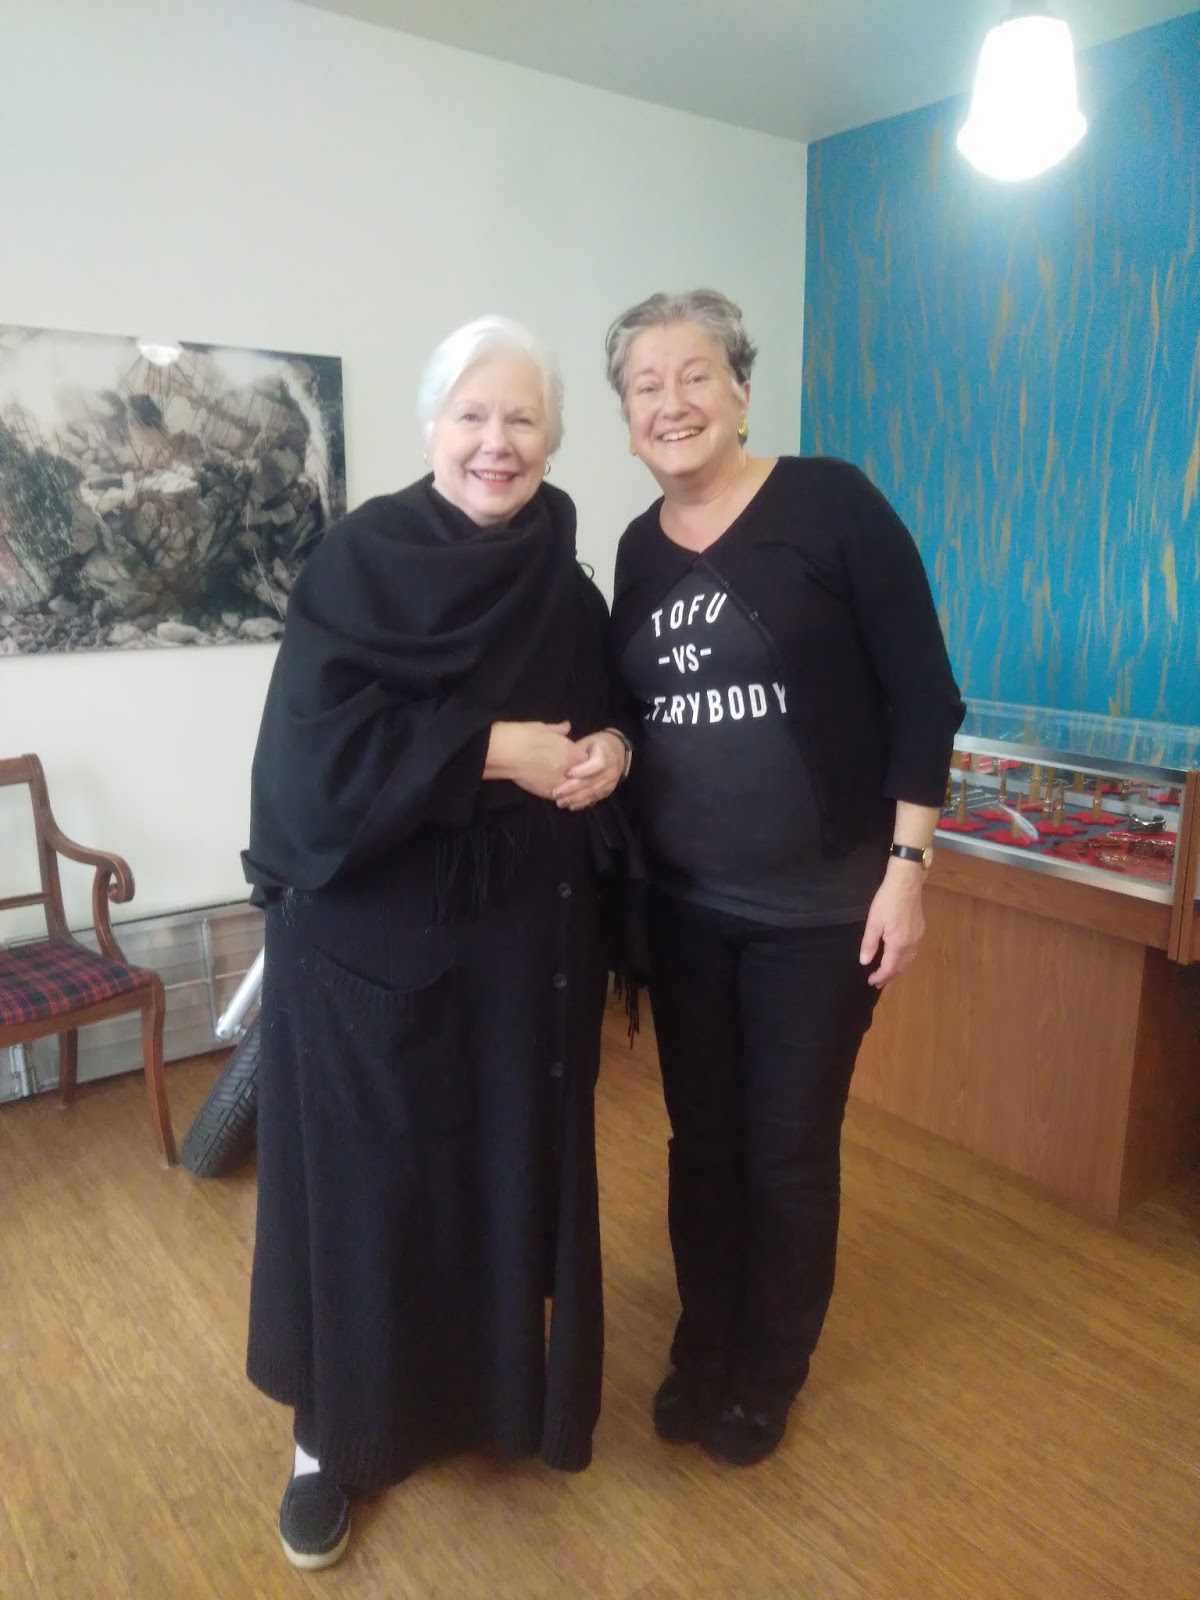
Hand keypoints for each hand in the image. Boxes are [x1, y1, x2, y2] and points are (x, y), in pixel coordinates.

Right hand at [485, 721, 575, 798]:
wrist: (504, 752)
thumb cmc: (522, 735)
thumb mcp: (543, 727)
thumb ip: (558, 730)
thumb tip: (567, 726)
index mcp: (570, 751)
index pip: (587, 759)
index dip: (582, 758)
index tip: (576, 757)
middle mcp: (568, 769)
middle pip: (583, 776)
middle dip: (578, 773)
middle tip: (569, 771)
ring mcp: (558, 783)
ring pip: (572, 788)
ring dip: (569, 785)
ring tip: (562, 781)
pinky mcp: (546, 793)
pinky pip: (559, 796)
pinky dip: (558, 793)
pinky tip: (554, 789)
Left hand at [552, 730, 626, 811]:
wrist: (617, 753)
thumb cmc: (596, 746)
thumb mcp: (587, 742)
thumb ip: (575, 751)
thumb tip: (556, 760)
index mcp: (605, 754)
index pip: (597, 764)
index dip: (583, 770)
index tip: (568, 773)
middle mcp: (610, 770)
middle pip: (591, 781)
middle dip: (572, 789)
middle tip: (556, 793)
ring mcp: (610, 783)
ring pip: (592, 793)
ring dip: (575, 799)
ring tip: (560, 802)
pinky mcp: (607, 791)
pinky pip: (594, 799)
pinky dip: (582, 803)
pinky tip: (570, 805)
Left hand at [859, 860, 925, 987]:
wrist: (906, 883)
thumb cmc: (887, 901)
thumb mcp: (873, 923)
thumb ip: (869, 944)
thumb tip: (865, 962)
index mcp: (898, 944)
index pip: (889, 968)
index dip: (880, 977)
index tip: (870, 982)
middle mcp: (911, 943)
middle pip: (901, 966)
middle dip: (889, 976)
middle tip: (878, 982)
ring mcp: (918, 936)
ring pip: (909, 959)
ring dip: (898, 968)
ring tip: (887, 972)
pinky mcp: (920, 928)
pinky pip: (912, 950)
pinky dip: (904, 958)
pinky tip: (897, 955)